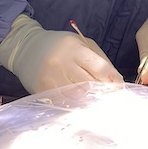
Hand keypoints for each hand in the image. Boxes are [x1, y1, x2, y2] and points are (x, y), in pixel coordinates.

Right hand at [0, 15, 122, 93]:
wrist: (27, 48)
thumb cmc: (61, 46)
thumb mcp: (82, 44)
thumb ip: (100, 60)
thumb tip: (116, 81)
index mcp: (74, 48)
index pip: (99, 68)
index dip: (113, 81)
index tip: (120, 88)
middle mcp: (61, 63)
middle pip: (90, 85)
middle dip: (103, 92)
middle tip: (112, 98)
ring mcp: (50, 79)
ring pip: (77, 97)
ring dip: (91, 101)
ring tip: (99, 103)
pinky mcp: (41, 91)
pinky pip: (64, 102)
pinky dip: (76, 105)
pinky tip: (82, 105)